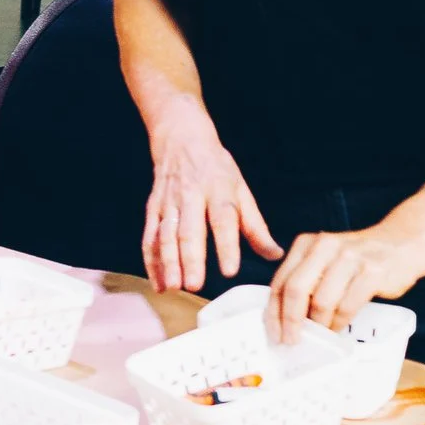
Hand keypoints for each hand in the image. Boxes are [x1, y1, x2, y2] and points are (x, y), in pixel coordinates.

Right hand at [143, 113, 281, 293]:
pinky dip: (151, 260)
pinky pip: (150, 236)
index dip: (226, 245)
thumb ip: (256, 226)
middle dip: (190, 259)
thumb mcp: (241, 189)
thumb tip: (274, 254)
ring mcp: (169, 202)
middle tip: (194, 285)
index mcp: (219, 190)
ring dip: (168, 262)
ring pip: (166, 234)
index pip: (223, 220)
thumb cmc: (215, 167)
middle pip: (190, 230)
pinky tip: (158, 281)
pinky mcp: (153, 208)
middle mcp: (191, 196)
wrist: (180, 138)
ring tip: (173, 286)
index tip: (229, 270)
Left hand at [266, 226, 424, 340]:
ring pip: (321, 301)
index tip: (274, 332)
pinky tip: (338, 328)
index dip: (274, 310)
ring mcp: (349, 258)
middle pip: (296, 290)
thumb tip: (283, 317)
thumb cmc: (359, 258)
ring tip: (322, 334)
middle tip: (292, 340)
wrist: (402, 243)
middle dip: (290, 321)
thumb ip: (305, 278)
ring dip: (319, 324)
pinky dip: (339, 322)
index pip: (281, 280)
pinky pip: (347, 306)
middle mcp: (324, 246)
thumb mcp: (326, 259)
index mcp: (306, 244)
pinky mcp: (372, 272)